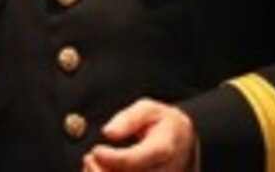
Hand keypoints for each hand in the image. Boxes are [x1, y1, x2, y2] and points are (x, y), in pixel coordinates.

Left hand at [82, 98, 196, 171]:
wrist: (184, 141)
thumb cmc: (162, 123)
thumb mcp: (147, 109)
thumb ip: (128, 119)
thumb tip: (108, 132)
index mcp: (163, 148)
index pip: (134, 161)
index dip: (111, 158)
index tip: (96, 150)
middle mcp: (164, 171)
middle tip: (89, 158)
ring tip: (92, 164)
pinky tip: (99, 170)